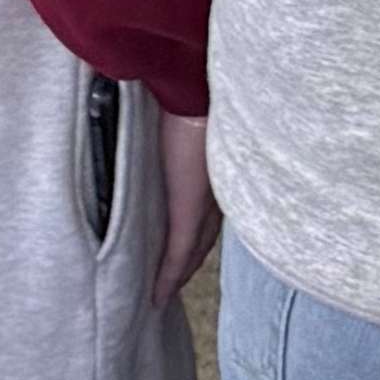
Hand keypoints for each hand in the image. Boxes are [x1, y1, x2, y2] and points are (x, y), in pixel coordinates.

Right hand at [149, 104, 217, 310]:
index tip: (188, 252)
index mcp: (221, 167)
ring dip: (181, 271)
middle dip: (191, 260)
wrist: (189, 84)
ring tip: (162, 292)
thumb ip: (177, 127)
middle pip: (206, 236)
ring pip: (195, 248)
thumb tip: (162, 119)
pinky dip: (169, 275)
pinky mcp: (188, 208)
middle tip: (173, 282)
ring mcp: (206, 200)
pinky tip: (158, 294)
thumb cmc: (186, 90)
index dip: (199, 234)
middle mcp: (219, 187)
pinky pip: (179, 252)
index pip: (211, 211)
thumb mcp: (185, 115)